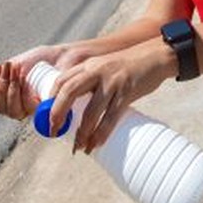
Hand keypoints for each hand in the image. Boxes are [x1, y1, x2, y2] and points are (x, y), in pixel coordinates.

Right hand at [0, 44, 95, 119]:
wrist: (64, 55)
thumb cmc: (43, 60)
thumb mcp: (16, 66)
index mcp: (13, 97)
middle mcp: (22, 107)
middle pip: (0, 108)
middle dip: (0, 86)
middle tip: (8, 67)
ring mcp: (32, 110)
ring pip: (10, 111)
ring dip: (8, 91)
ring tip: (15, 71)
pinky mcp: (44, 110)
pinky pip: (25, 111)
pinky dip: (18, 98)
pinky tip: (18, 84)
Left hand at [48, 39, 172, 153]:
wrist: (156, 55)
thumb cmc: (129, 66)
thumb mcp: (104, 68)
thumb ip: (90, 82)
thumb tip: (75, 108)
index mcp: (89, 66)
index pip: (62, 80)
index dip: (50, 99)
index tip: (47, 117)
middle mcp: (97, 71)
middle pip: (69, 91)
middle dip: (58, 113)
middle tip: (54, 132)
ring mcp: (112, 82)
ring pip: (91, 110)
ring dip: (83, 131)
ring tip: (79, 146)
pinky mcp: (127, 92)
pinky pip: (111, 116)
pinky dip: (102, 132)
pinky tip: (96, 143)